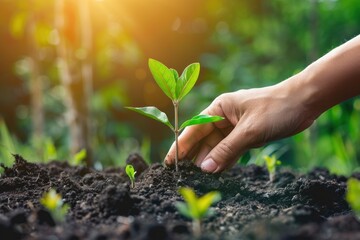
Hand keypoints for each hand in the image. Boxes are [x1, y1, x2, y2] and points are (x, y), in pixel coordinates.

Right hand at [164, 81, 315, 172]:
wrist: (304, 102)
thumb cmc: (276, 108)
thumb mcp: (249, 131)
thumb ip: (226, 151)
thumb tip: (206, 169)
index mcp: (219, 108)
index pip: (194, 129)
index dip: (180, 146)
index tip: (169, 163)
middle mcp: (223, 117)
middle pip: (202, 140)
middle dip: (193, 156)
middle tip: (182, 175)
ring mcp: (234, 127)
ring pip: (216, 147)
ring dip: (209, 161)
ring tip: (197, 178)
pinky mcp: (245, 135)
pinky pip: (230, 150)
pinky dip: (224, 161)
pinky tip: (217, 173)